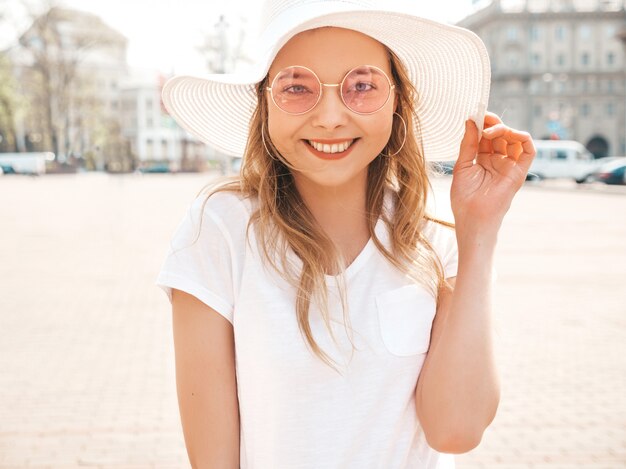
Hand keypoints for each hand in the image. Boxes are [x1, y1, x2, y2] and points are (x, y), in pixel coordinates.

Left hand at [450, 112, 535, 237]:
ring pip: (514, 139)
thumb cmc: (464, 198)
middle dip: (492, 124)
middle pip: (500, 135)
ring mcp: (509, 166)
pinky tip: (509, 133)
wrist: (472, 217)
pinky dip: (522, 137)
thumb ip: (468, 144)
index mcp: (482, 160)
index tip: (475, 115)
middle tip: (483, 118)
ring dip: (504, 129)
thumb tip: (470, 121)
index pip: (486, 137)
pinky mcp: (520, 172)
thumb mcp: (462, 166)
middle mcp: (497, 161)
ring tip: (490, 131)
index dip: (482, 125)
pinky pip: (528, 150)